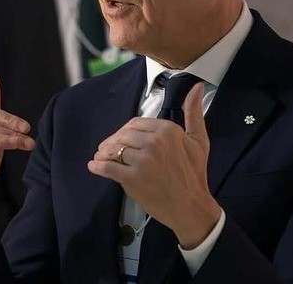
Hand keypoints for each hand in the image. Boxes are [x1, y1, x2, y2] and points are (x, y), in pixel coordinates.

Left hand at [87, 84, 220, 248]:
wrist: (192, 208)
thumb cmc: (195, 174)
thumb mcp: (199, 140)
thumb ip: (193, 112)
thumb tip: (196, 85)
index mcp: (168, 130)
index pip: (135, 124)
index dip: (125, 131)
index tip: (121, 139)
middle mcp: (154, 142)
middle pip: (122, 136)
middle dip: (113, 142)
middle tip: (105, 150)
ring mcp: (142, 160)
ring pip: (114, 150)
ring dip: (103, 154)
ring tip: (100, 158)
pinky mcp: (132, 178)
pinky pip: (108, 168)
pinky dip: (98, 167)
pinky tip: (94, 167)